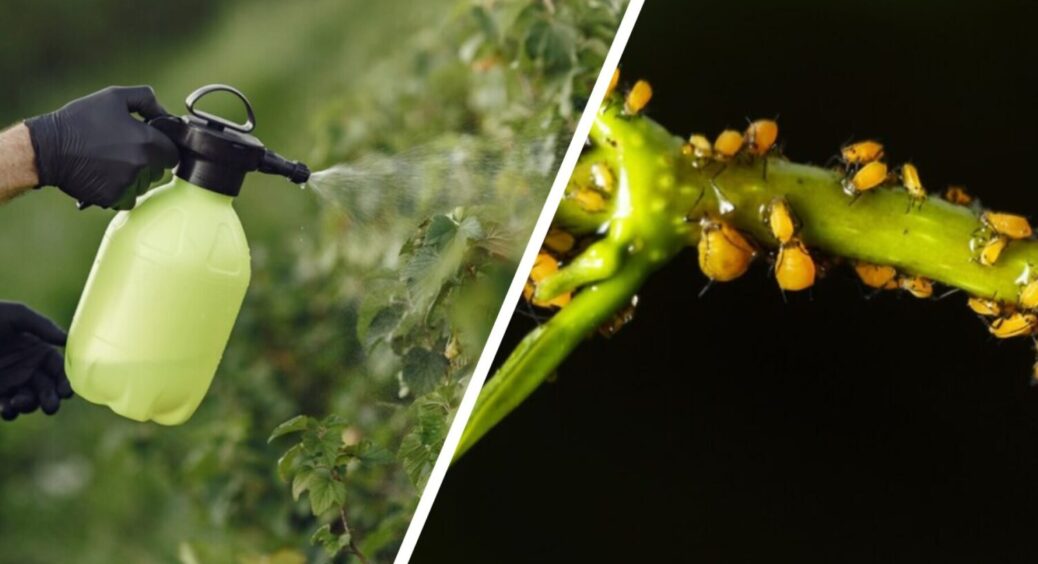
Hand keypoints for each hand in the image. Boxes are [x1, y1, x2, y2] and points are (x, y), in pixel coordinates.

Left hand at [0, 302, 72, 420]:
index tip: (66, 391)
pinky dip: (11, 412)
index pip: (58, 368)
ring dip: (30, 405)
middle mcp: (27, 367)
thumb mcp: (15, 315)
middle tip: (50, 406)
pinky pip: (8, 408)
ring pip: (30, 400)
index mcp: (36, 349)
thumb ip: (42, 326)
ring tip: (20, 402)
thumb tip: (66, 339)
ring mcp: (10, 382)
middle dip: (51, 398)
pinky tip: (8, 408)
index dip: (64, 380)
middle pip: (48, 388)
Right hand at [25, 86, 178, 209]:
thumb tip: (166, 114)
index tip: (148, 143)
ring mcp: (128, 185)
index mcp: (148, 142)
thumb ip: (147, 100)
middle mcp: (142, 166)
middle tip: (124, 150)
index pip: (173, 153)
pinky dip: (121, 191)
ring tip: (110, 162)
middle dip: (148, 162)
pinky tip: (105, 176)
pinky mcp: (114, 198)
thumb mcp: (114, 97)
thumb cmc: (80, 120)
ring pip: (144, 185)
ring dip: (135, 177)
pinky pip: (129, 198)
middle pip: (159, 170)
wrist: (48, 148)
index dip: (162, 147)